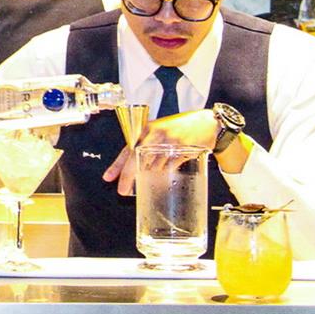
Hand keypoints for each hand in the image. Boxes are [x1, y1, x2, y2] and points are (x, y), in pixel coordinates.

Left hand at [103, 108, 221, 194]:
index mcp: (146, 129)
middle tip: (123, 190)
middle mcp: (155, 134)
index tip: (108, 178)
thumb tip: (132, 170)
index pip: (127, 149)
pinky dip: (166, 174)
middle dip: (128, 177)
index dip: (117, 165)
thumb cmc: (179, 128)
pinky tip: (166, 174)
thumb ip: (145, 147)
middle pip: (136, 159)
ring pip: (153, 166)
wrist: (206, 123)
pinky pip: (169, 168)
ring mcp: (169, 142)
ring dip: (150, 176)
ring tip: (153, 177)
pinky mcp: (182, 149)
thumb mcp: (158, 132)